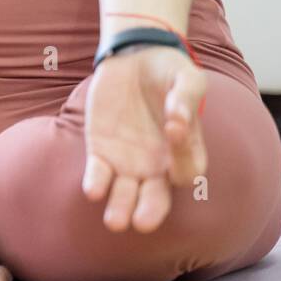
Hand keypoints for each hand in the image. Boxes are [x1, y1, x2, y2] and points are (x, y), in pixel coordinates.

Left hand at [81, 45, 207, 232]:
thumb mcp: (186, 78)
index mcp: (184, 150)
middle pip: (156, 197)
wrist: (135, 57)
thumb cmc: (168, 72)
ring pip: (125, 193)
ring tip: (115, 221)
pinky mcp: (101, 150)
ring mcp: (127, 160)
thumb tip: (178, 119)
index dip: (183, 159)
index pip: (187, 169)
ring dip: (120, 207)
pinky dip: (96, 183)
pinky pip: (98, 173)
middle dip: (150, 211)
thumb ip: (187, 98)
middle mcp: (156, 163)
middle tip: (142, 223)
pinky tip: (93, 190)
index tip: (175, 133)